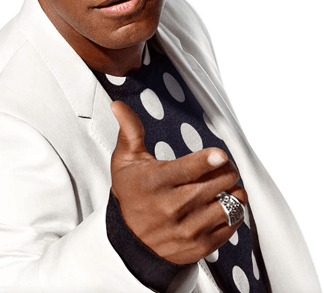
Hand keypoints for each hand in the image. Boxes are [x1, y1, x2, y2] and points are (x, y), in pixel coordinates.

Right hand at [110, 101, 247, 264]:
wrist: (129, 240)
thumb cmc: (131, 194)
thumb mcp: (125, 161)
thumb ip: (129, 131)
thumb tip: (118, 105)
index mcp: (156, 183)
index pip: (187, 171)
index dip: (208, 161)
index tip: (220, 154)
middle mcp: (172, 208)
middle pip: (217, 183)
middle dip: (226, 169)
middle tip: (222, 165)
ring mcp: (188, 229)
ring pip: (230, 204)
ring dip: (233, 190)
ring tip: (225, 184)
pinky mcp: (201, 245)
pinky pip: (232, 224)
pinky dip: (233, 210)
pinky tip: (222, 203)